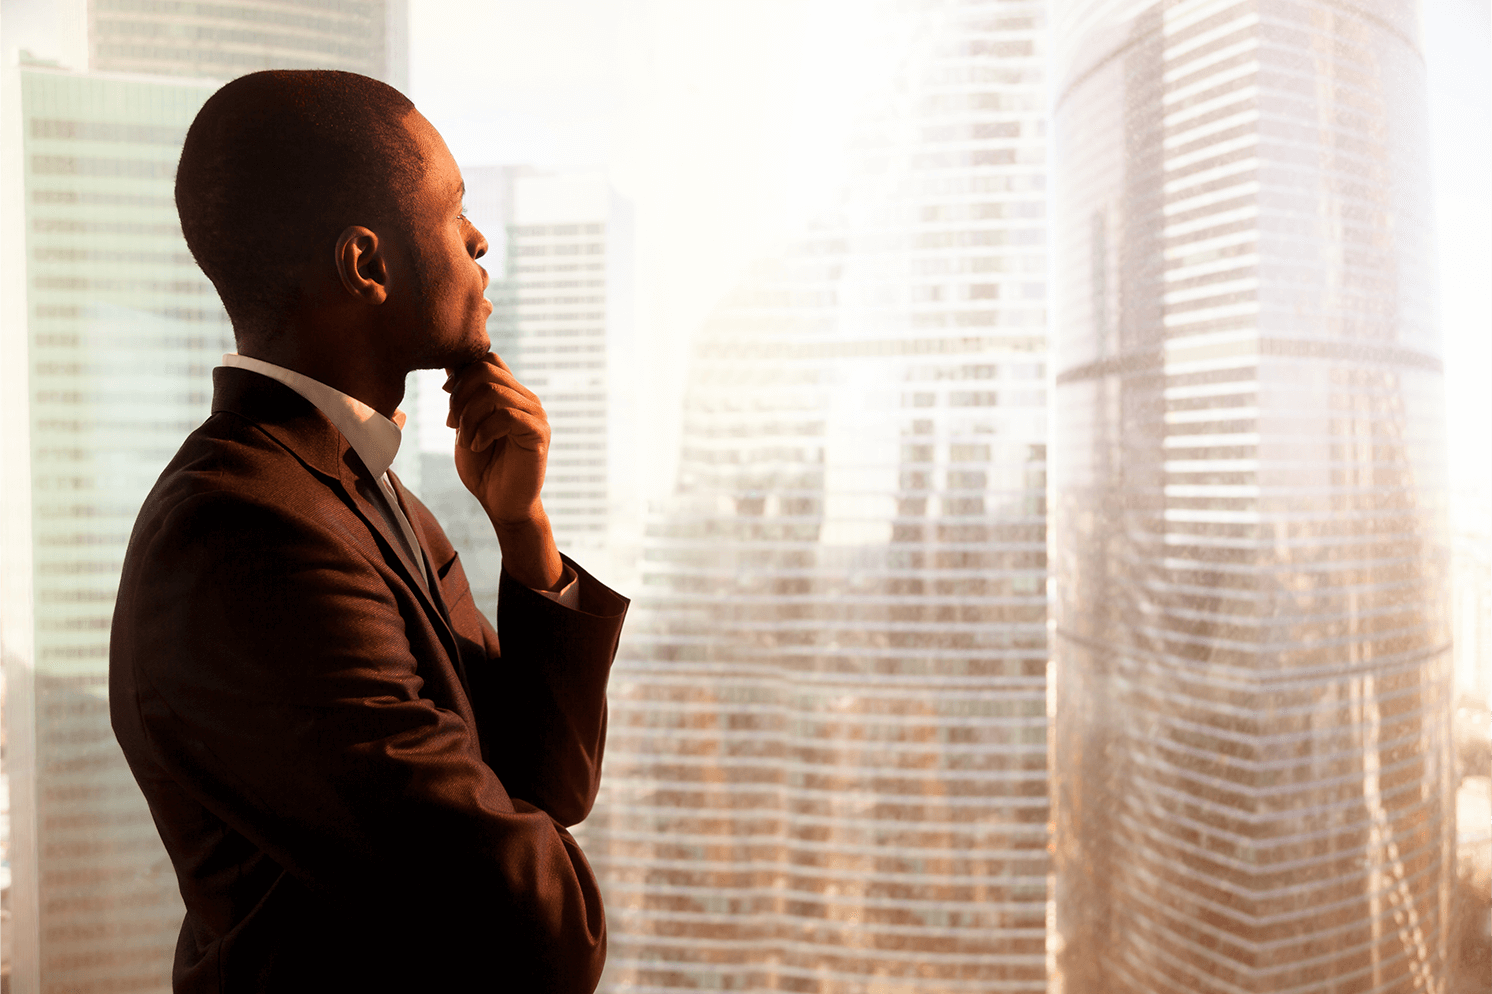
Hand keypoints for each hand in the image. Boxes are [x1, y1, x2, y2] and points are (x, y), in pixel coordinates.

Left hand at [444, 353, 562, 589]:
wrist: (502, 504)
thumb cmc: (484, 468)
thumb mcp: (465, 426)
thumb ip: (463, 398)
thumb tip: (450, 365)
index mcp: (511, 394)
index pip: (488, 359)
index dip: (461, 373)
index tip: (446, 397)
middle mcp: (526, 399)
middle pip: (486, 369)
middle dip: (459, 394)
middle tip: (451, 423)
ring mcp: (535, 415)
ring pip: (492, 391)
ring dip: (468, 417)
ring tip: (465, 441)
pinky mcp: (538, 434)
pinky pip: (506, 415)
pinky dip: (482, 431)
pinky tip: (477, 446)